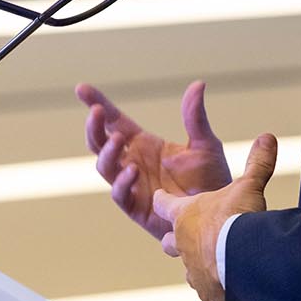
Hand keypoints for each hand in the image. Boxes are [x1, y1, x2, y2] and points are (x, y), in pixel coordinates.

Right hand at [78, 80, 231, 240]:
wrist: (218, 216)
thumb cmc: (211, 180)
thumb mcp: (205, 144)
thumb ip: (195, 117)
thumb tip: (198, 85)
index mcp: (143, 144)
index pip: (115, 121)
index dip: (98, 104)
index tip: (82, 89)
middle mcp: (132, 162)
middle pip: (100, 142)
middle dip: (94, 127)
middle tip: (97, 112)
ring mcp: (131, 185)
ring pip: (105, 166)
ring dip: (107, 152)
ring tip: (117, 139)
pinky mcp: (136, 207)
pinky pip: (120, 194)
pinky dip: (123, 181)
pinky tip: (133, 170)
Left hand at [152, 133, 278, 300]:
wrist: (242, 261)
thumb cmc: (237, 221)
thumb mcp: (248, 186)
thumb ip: (257, 163)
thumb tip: (267, 138)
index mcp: (186, 215)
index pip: (164, 203)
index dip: (162, 199)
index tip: (159, 197)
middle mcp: (182, 242)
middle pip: (168, 240)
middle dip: (174, 238)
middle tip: (183, 237)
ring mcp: (192, 269)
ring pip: (188, 267)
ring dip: (198, 263)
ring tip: (211, 264)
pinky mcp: (206, 291)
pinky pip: (207, 289)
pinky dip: (215, 286)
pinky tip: (226, 285)